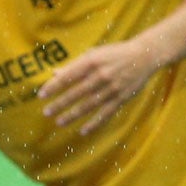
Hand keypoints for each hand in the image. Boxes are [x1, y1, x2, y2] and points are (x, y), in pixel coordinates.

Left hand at [38, 41, 158, 132]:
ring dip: (73, 115)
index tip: (41, 95)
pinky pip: (106, 113)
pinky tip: (83, 131)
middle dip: (60, 103)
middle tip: (46, 112)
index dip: (53, 86)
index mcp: (92, 61)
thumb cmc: (115, 53)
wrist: (144, 55)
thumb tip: (54, 73)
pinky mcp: (122, 98)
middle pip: (76, 93)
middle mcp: (101, 75)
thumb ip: (74, 65)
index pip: (68, 76)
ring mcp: (112, 88)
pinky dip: (94, 123)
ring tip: (59, 122)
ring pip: (89, 105)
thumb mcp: (94, 54)